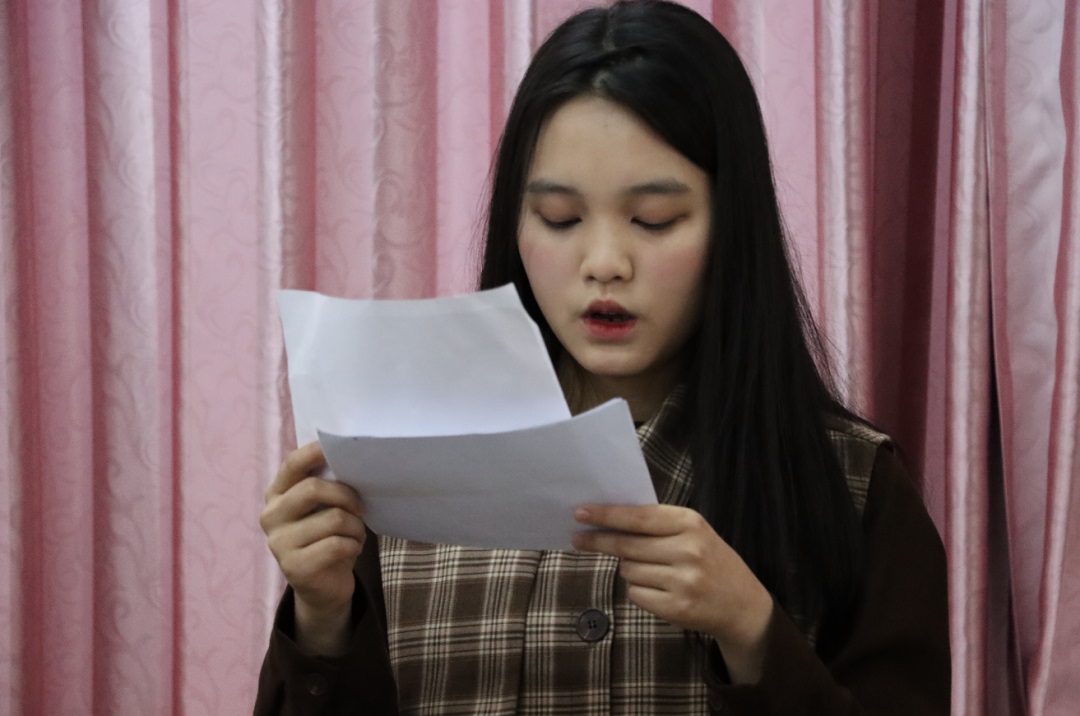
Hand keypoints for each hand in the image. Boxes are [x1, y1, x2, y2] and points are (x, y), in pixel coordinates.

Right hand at [260, 441, 366, 653]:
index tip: (343, 449)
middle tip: (361, 507)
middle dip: (347, 495)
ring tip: (355, 534)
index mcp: (277, 494)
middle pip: (313, 489)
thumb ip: (327, 485)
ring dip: (355, 526)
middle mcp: (271, 516)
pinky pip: (337, 544)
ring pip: (333, 519)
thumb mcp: (324, 508)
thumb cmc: (328, 537)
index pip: (293, 463)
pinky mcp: (294, 566)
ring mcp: (278, 543)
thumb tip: (351, 459)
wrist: (323, 588)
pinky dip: (354, 545)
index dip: (317, 452)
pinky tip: (352, 549)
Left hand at [572, 503, 773, 682]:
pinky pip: (635, 594)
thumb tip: (607, 521)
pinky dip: (637, 589)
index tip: (580, 512)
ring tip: (651, 568)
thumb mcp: (692, 532)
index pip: (638, 517)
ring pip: (628, 570)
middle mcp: (688, 550)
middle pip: (626, 545)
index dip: (606, 515)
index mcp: (690, 523)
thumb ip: (656, 525)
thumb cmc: (709, 559)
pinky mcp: (676, 608)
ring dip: (628, 568)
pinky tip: (657, 588)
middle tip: (578, 538)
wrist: (742, 603)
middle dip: (599, 541)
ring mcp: (683, 582)